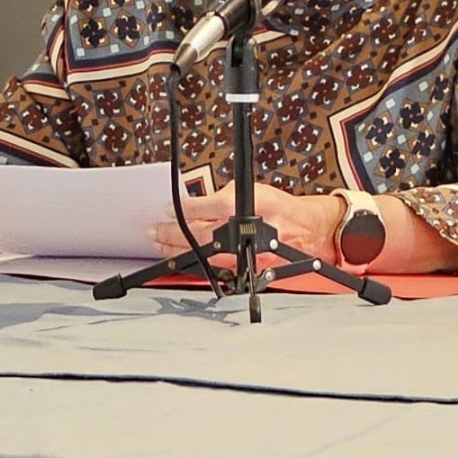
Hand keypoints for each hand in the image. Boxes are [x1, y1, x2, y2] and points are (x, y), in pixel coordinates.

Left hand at [149, 183, 343, 265]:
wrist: (303, 228)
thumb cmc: (278, 207)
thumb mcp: (249, 189)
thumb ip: (220, 198)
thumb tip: (191, 206)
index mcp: (244, 206)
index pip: (202, 209)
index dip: (181, 211)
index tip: (165, 210)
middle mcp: (243, 232)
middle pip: (198, 235)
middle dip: (171, 234)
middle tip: (154, 230)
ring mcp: (244, 253)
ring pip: (202, 255)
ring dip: (178, 250)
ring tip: (161, 245)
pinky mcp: (245, 267)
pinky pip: (213, 265)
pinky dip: (195, 261)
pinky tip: (182, 258)